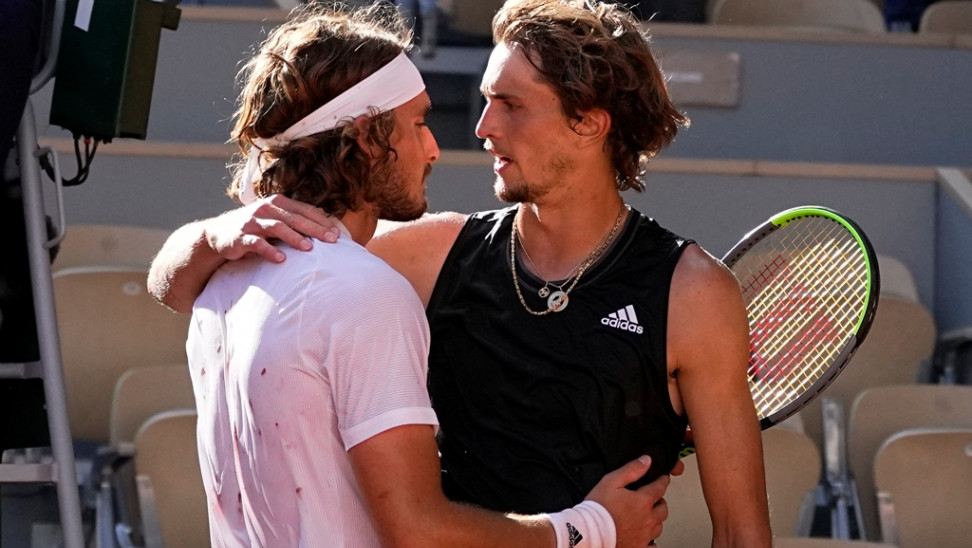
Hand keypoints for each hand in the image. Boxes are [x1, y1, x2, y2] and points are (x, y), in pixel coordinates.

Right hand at [203, 194, 340, 263]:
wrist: (219, 234)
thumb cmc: (255, 227)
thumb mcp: (275, 217)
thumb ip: (296, 217)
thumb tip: (323, 217)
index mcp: (278, 202)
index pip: (304, 210)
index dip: (322, 221)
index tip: (338, 234)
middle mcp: (266, 208)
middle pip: (295, 218)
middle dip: (315, 229)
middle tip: (332, 241)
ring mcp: (253, 222)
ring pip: (277, 227)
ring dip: (294, 238)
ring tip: (310, 249)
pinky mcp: (241, 236)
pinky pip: (257, 243)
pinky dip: (269, 250)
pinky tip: (281, 259)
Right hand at [585, 456, 669, 547]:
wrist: (589, 533)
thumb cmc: (598, 509)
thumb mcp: (611, 482)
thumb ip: (631, 470)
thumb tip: (646, 461)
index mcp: (643, 501)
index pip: (660, 487)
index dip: (662, 481)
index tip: (663, 479)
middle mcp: (648, 519)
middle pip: (663, 509)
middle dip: (660, 501)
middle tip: (654, 499)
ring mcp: (644, 536)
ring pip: (659, 526)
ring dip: (656, 519)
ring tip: (648, 516)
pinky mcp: (639, 547)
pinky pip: (652, 545)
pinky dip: (651, 540)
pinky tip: (645, 537)